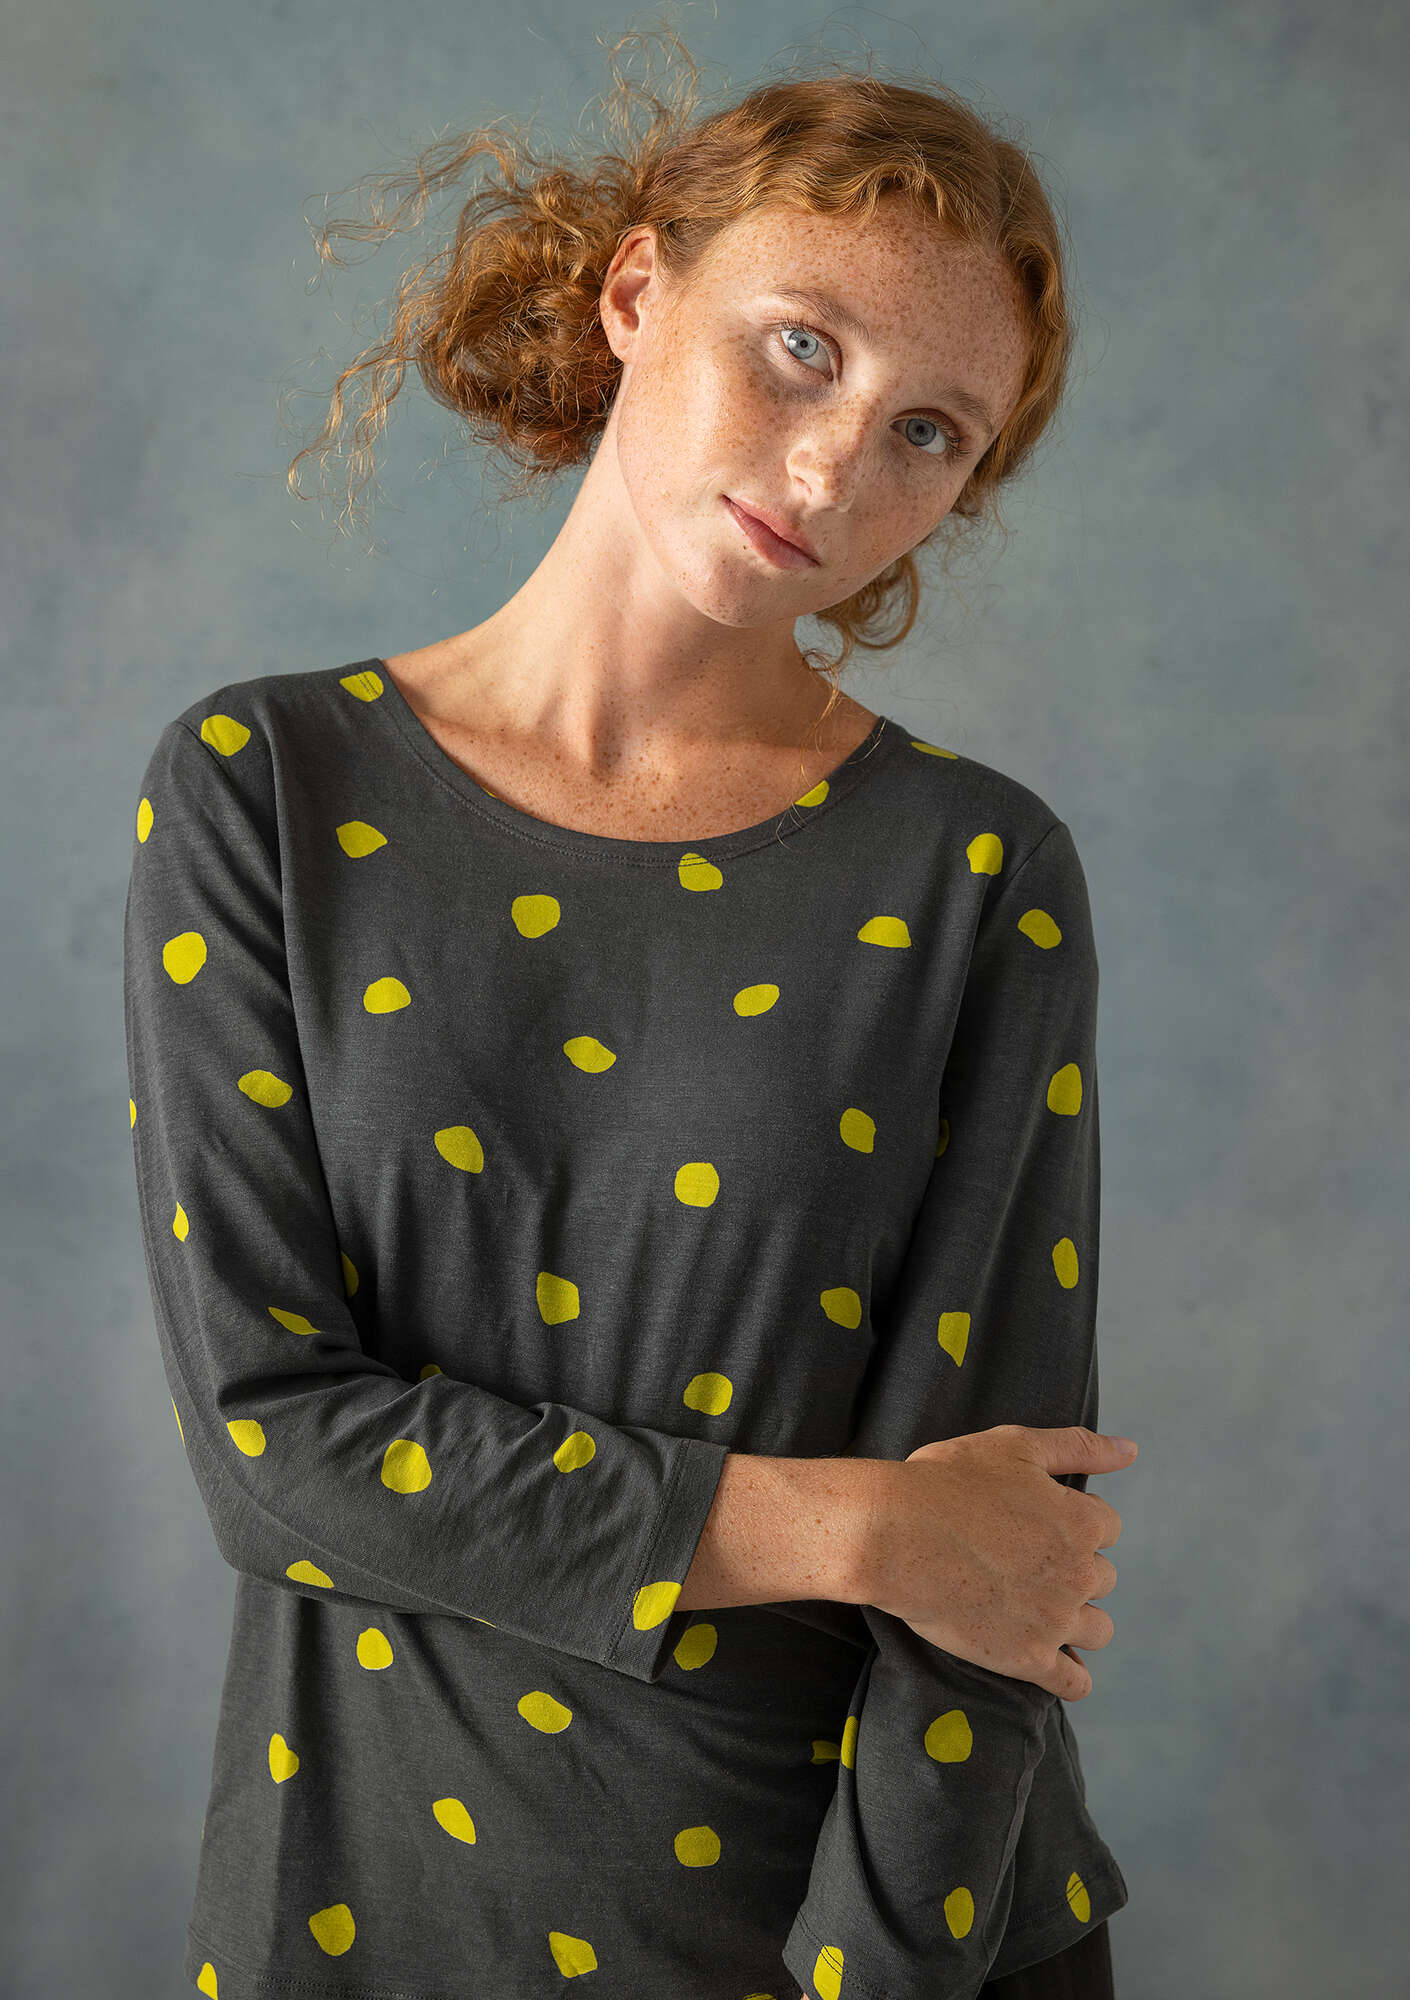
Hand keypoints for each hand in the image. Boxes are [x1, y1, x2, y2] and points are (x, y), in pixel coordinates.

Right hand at [865, 1424, 1136, 1700]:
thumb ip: (1078, 1447)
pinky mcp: (1027, 1658)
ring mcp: (1055, 1621)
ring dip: (1078, 1619)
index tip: (1038, 1522)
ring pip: (1097, 1630)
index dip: (1073, 1520)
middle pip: (1103, 1578)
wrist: (894, 1535)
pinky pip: (1074, 1683)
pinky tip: (1053, 1661)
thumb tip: (1130, 1450)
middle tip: (1026, 1560)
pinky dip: (1070, 1676)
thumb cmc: (948, 1483)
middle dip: (1073, 1568)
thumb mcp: (1015, 1446)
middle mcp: (1079, 1574)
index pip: (1107, 1526)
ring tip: (1039, 1607)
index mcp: (1081, 1522)